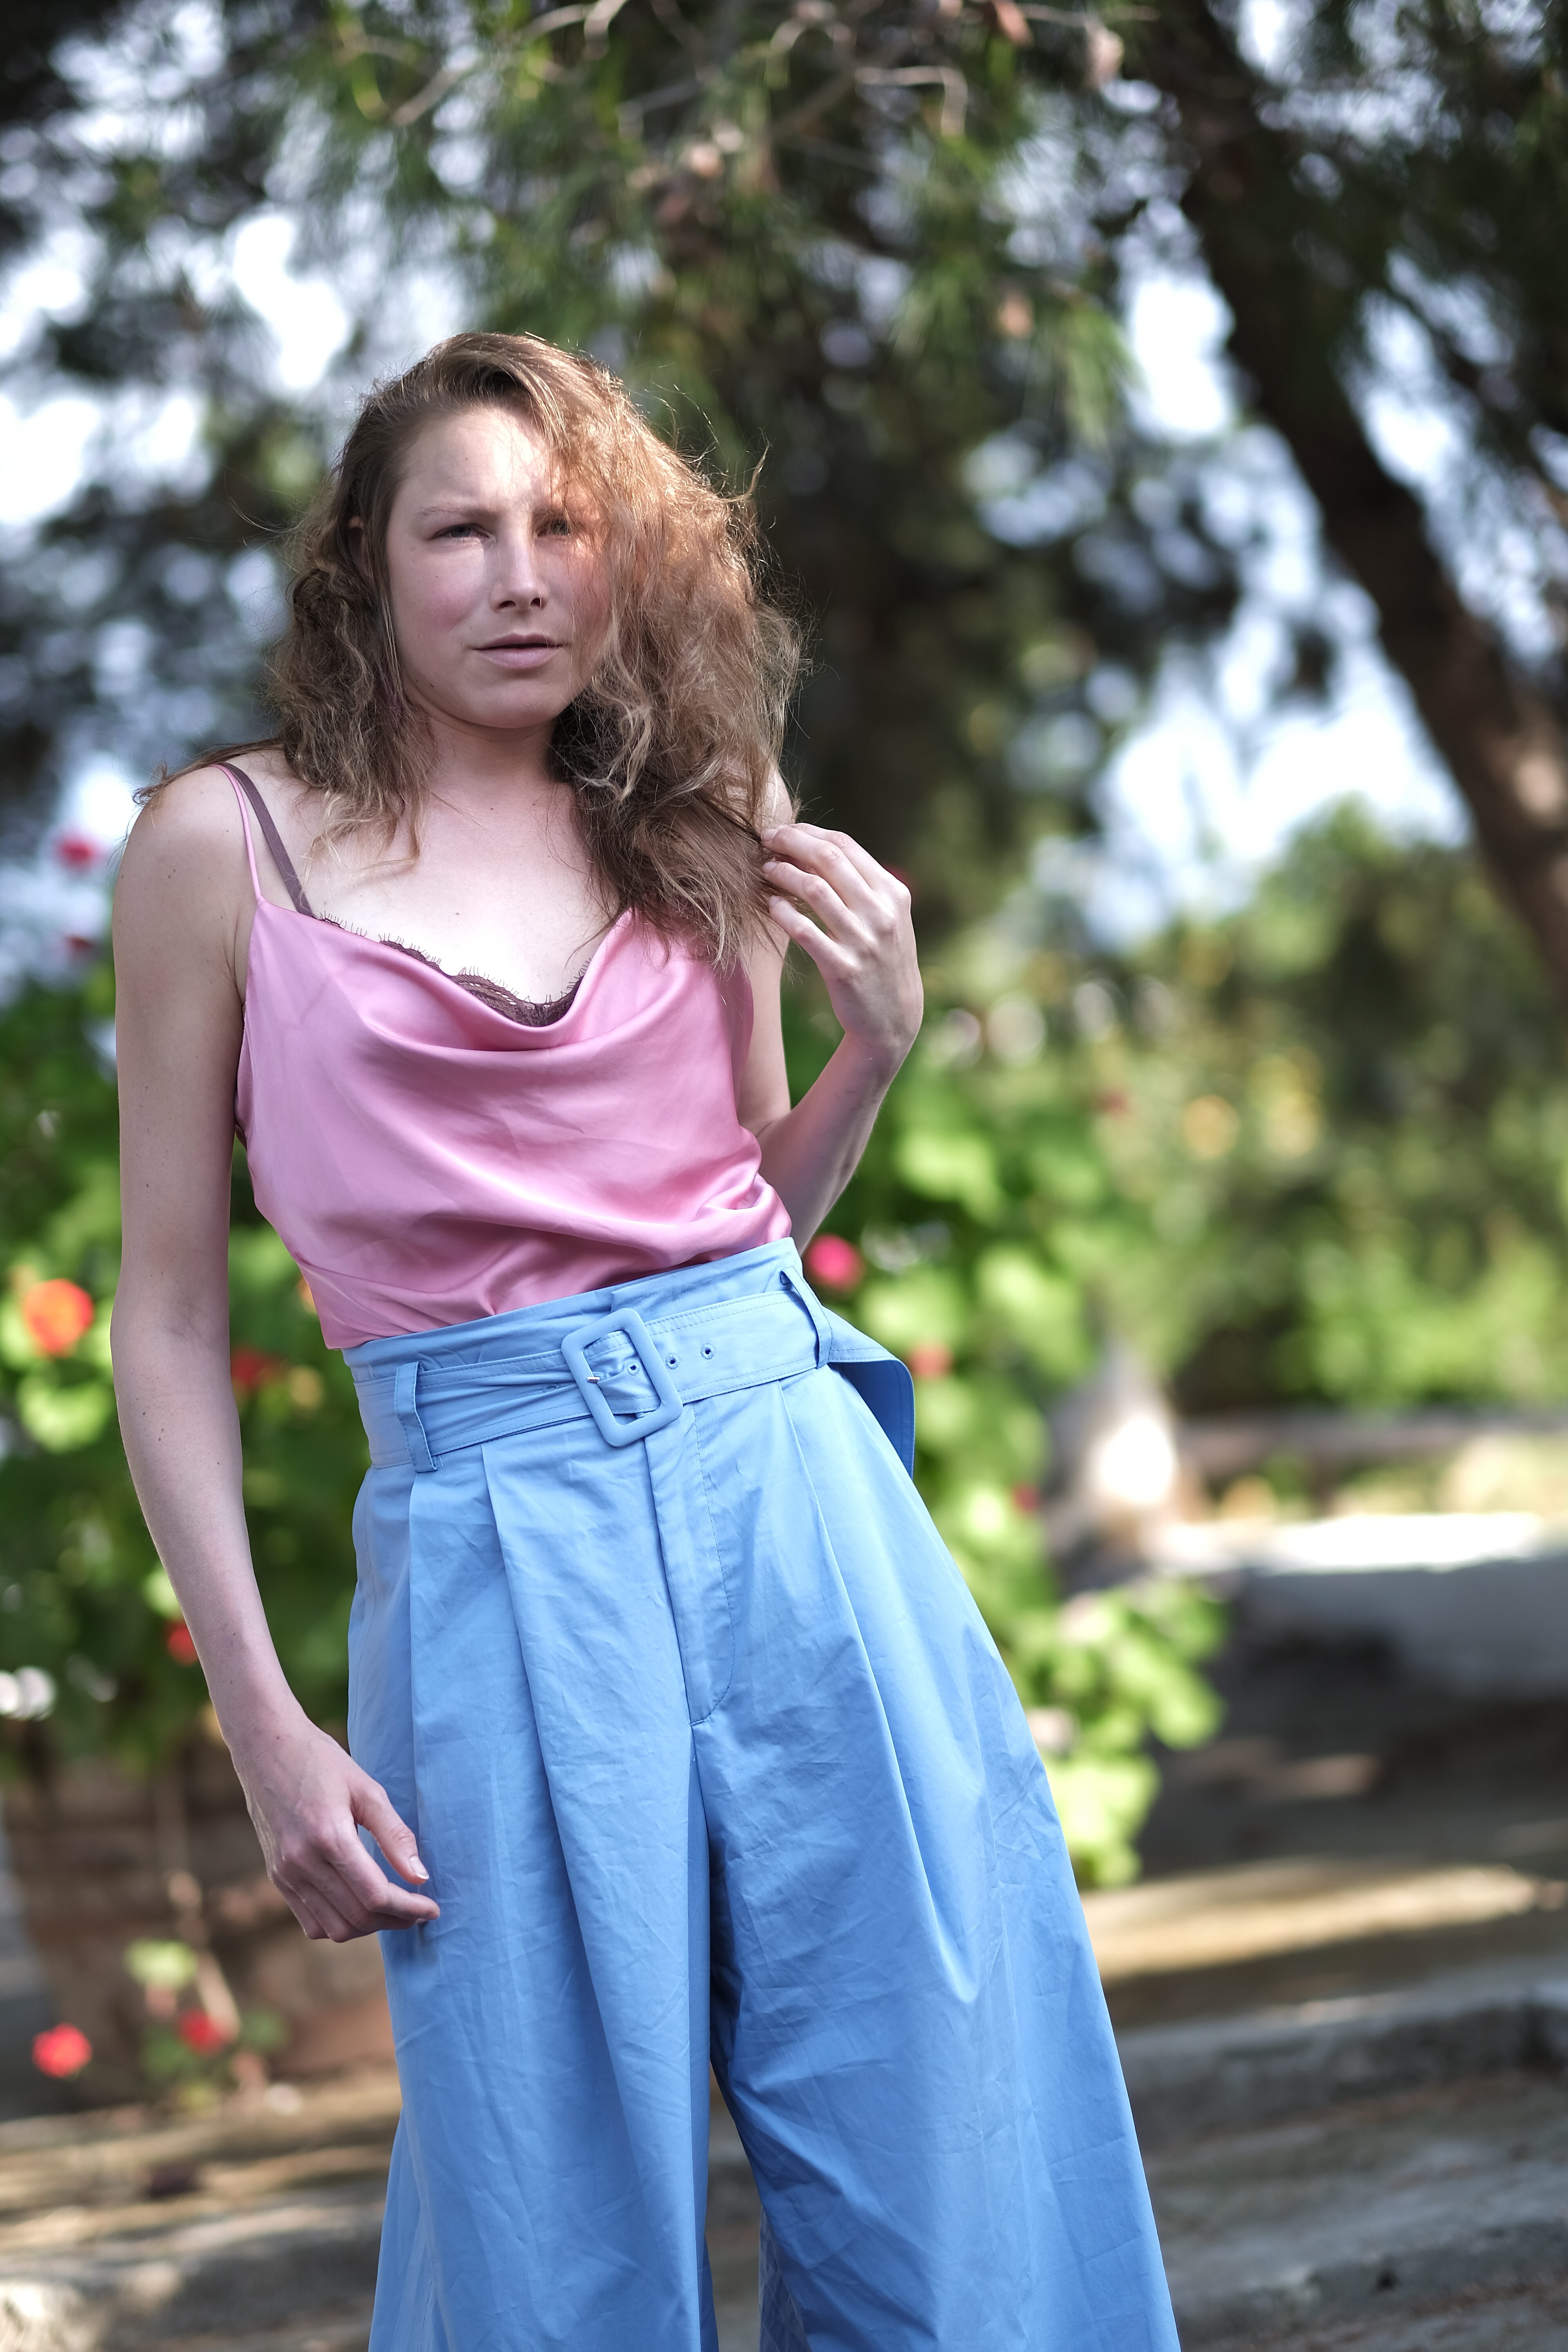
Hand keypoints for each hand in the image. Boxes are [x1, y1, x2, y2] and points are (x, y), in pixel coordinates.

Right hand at [232, 1711, 439, 1942]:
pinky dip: (340, 1924)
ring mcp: (285, 1874)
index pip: (375, 1896)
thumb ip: (395, 1836)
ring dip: (369, 1927)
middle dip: (395, 1920)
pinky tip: (360, 1906)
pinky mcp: (277, 1877)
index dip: (409, 1908)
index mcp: (328, 1837)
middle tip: (419, 1910)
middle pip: (357, 1917)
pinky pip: (310, 1922)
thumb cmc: (323, 1762)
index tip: (433, 1907)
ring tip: (394, 1910)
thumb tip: (421, 1878)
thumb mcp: (368, 1790)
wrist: (266, 1749)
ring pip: (334, 1928)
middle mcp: (302, 1863)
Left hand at [761, 824, 922, 1073]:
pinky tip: (771, 906)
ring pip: (815, 890)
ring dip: (783, 873)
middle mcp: (882, 913)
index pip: (846, 846)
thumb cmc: (882, 960)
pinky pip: (805, 932)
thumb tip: (815, 848)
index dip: (810, 832)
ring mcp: (864, 941)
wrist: (894, 1018)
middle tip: (766, 838)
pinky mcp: (843, 968)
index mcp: (893, 893)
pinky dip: (784, 913)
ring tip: (765, 869)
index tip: (785, 830)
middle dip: (792, 842)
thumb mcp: (887, 918)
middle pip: (829, 860)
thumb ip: (862, 885)